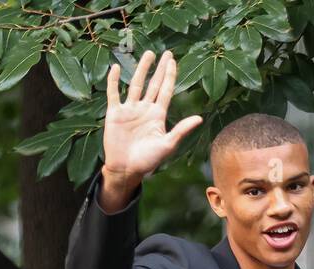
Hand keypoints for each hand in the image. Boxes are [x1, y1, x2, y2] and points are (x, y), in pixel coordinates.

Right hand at [99, 50, 201, 207]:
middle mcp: (145, 109)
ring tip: (148, 54)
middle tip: (166, 53)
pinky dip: (114, 81)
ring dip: (142, 70)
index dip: (170, 76)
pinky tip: (116, 68)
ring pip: (136, 85)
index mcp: (158, 115)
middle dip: (160, 69)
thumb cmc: (148, 161)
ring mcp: (130, 110)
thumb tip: (199, 118)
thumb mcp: (167, 145)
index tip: (173, 61)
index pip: (165, 91)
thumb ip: (181, 130)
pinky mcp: (115, 113)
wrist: (126, 169)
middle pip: (153, 84)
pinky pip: (114, 94)